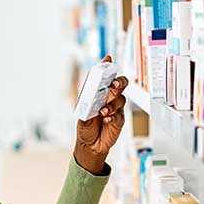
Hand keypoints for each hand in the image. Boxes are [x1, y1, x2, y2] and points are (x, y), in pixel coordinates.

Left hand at [74, 55, 128, 173]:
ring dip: (112, 104)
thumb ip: (87, 105)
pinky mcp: (119, 119)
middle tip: (113, 85)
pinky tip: (106, 119)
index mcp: (98, 94)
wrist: (89, 145)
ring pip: (121, 99)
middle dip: (118, 81)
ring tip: (102, 112)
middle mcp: (108, 99)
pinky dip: (113, 115)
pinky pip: (119, 114)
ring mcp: (115, 108)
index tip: (108, 58)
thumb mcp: (82, 115)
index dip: (107, 66)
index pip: (104, 77)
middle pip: (120, 84)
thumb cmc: (85, 128)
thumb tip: (90, 97)